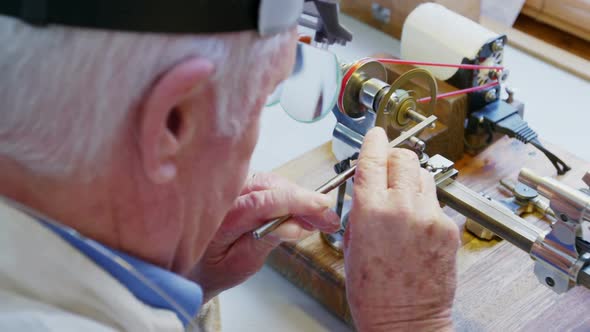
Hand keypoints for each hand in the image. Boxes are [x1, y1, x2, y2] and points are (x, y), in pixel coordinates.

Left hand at [189, 173, 339, 301]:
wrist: (192, 263)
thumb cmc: (213, 267)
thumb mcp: (241, 264)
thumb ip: (266, 242)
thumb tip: (295, 227)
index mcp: (220, 218)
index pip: (262, 202)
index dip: (295, 202)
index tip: (321, 206)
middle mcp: (225, 196)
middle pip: (271, 187)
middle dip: (305, 201)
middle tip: (330, 220)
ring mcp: (232, 188)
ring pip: (273, 183)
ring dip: (300, 199)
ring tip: (321, 219)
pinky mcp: (241, 185)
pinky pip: (269, 184)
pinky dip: (289, 196)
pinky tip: (304, 211)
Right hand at [344, 128, 459, 330]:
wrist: (406, 320)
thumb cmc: (373, 292)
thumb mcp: (352, 244)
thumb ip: (361, 209)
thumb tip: (368, 186)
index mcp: (372, 211)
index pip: (374, 158)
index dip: (374, 141)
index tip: (376, 134)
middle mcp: (403, 208)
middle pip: (404, 158)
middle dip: (393, 157)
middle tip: (387, 166)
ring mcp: (430, 217)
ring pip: (422, 175)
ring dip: (409, 179)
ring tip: (401, 200)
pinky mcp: (448, 228)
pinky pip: (435, 201)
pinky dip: (423, 204)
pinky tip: (414, 224)